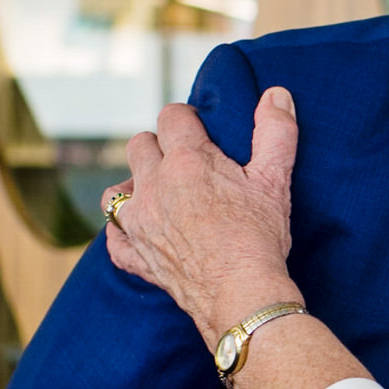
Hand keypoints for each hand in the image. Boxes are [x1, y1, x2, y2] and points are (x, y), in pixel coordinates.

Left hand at [103, 88, 303, 342]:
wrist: (243, 295)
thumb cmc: (260, 236)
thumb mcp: (275, 180)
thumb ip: (276, 132)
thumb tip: (276, 94)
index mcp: (186, 161)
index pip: (172, 117)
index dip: (187, 119)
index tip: (201, 131)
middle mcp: (153, 186)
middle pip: (139, 145)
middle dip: (159, 146)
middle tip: (185, 163)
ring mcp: (138, 223)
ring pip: (116, 190)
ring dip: (134, 187)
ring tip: (159, 196)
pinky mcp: (134, 257)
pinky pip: (113, 239)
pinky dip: (123, 234)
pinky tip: (140, 234)